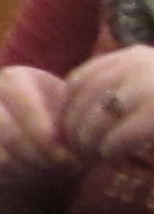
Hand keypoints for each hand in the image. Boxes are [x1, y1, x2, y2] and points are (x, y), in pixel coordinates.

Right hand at [0, 63, 79, 190]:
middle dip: (40, 159)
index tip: (69, 156)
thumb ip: (68, 116)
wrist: (11, 111)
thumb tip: (71, 143)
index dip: (50, 140)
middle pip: (11, 138)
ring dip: (27, 171)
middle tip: (62, 169)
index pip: (29, 114)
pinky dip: (11, 177)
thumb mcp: (63, 100)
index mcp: (12, 79)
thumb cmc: (49, 104)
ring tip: (49, 172)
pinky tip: (30, 174)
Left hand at [61, 46, 153, 168]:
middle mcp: (138, 65)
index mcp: (134, 55)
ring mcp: (147, 88)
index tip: (72, 128)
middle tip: (80, 151)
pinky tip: (115, 158)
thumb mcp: (147, 85)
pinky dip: (109, 152)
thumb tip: (71, 116)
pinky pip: (113, 140)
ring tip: (97, 157)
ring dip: (89, 145)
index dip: (69, 107)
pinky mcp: (153, 115)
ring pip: (93, 122)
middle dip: (75, 130)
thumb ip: (118, 89)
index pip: (80, 79)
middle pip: (81, 102)